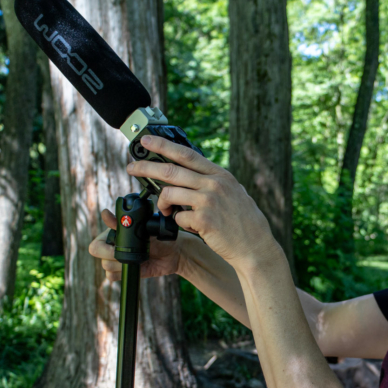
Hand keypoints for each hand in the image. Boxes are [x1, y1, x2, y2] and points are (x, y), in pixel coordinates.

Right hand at [87, 208, 183, 281]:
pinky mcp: (123, 272)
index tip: (119, 246)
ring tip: (138, 259)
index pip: (96, 244)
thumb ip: (122, 223)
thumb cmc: (158, 237)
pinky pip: (112, 277)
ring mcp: (117, 260)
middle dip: (112, 256)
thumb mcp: (142, 228)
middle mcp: (111, 247)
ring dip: (122, 265)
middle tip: (129, 254)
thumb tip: (104, 214)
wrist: (172, 253)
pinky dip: (122, 273)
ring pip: (106, 267)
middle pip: (98, 256)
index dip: (105, 248)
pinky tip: (135, 267)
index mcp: (112, 235)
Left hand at [127, 135, 279, 269]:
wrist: (256, 248)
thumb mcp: (233, 193)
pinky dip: (179, 223)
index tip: (147, 140)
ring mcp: (208, 201)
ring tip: (165, 211)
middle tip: (131, 168)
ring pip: (169, 194)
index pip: (186, 154)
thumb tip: (190, 176)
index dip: (164, 146)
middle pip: (170, 171)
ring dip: (162, 204)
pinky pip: (177, 218)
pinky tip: (192, 227)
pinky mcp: (203, 220)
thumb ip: (213, 183)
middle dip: (146, 168)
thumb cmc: (244, 224)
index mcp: (220, 175)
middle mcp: (214, 184)